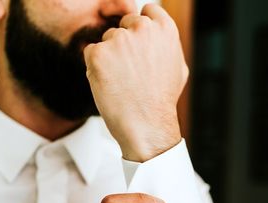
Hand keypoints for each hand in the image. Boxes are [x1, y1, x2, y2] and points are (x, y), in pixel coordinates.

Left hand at [83, 4, 188, 161]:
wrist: (146, 125)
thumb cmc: (161, 102)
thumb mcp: (178, 69)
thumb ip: (167, 45)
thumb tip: (159, 36)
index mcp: (164, 29)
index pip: (147, 11)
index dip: (140, 29)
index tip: (139, 46)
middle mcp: (143, 29)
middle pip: (124, 24)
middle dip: (124, 43)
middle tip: (129, 72)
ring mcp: (119, 40)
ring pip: (106, 40)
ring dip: (109, 57)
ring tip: (121, 82)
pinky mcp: (98, 54)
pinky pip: (90, 52)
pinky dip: (95, 67)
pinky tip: (108, 83)